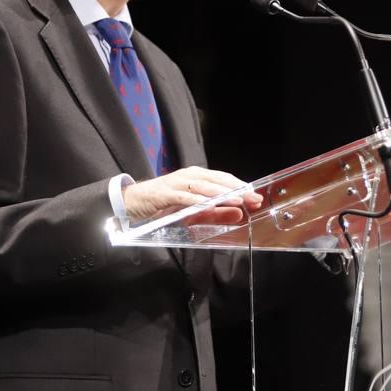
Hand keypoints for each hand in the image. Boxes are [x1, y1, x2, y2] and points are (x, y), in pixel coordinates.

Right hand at [121, 167, 262, 225]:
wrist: (134, 200)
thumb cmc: (165, 204)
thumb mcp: (194, 211)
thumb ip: (216, 213)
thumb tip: (239, 214)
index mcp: (198, 176)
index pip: (224, 179)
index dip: (241, 186)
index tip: (256, 196)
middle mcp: (190, 175)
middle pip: (218, 181)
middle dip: (237, 190)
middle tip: (253, 199)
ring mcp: (178, 183)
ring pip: (204, 186)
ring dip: (221, 194)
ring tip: (237, 200)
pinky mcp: (166, 193)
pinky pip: (184, 196)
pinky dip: (197, 200)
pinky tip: (208, 205)